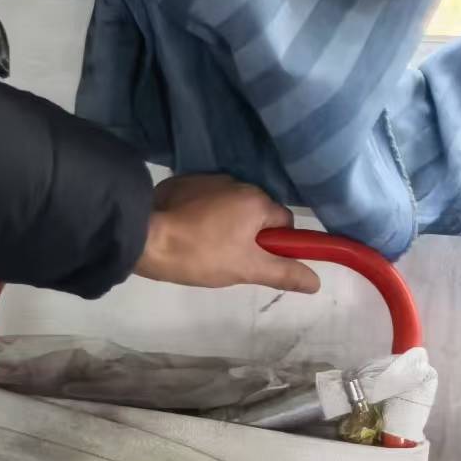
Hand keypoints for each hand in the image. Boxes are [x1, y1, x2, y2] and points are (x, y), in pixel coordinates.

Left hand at [138, 172, 322, 292]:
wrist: (143, 235)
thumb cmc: (200, 253)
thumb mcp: (246, 269)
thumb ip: (284, 272)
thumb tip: (317, 281)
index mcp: (257, 199)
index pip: (284, 222)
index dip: (276, 245)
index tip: (257, 262)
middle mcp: (237, 182)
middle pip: (257, 213)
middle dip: (250, 236)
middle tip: (229, 261)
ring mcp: (207, 179)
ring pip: (230, 207)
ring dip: (226, 224)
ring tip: (204, 248)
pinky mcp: (183, 182)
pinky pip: (206, 199)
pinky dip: (203, 214)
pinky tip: (187, 232)